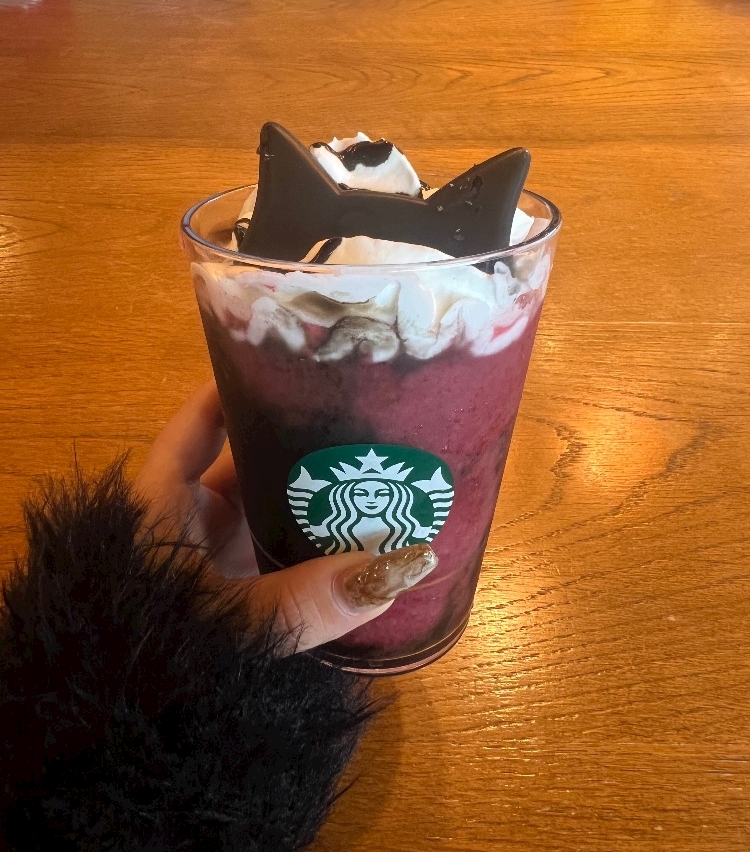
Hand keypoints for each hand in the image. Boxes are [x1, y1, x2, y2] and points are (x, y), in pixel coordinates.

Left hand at [134, 382, 436, 652]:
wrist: (107, 733)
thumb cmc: (150, 654)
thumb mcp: (232, 622)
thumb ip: (312, 599)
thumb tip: (407, 566)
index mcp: (159, 504)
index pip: (196, 424)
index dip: (235, 388)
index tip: (289, 362)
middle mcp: (181, 523)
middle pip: (243, 465)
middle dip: (295, 446)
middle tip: (359, 422)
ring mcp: (203, 561)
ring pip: (260, 513)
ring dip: (305, 501)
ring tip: (370, 473)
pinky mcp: (222, 597)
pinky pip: (268, 555)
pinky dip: (302, 546)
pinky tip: (351, 539)